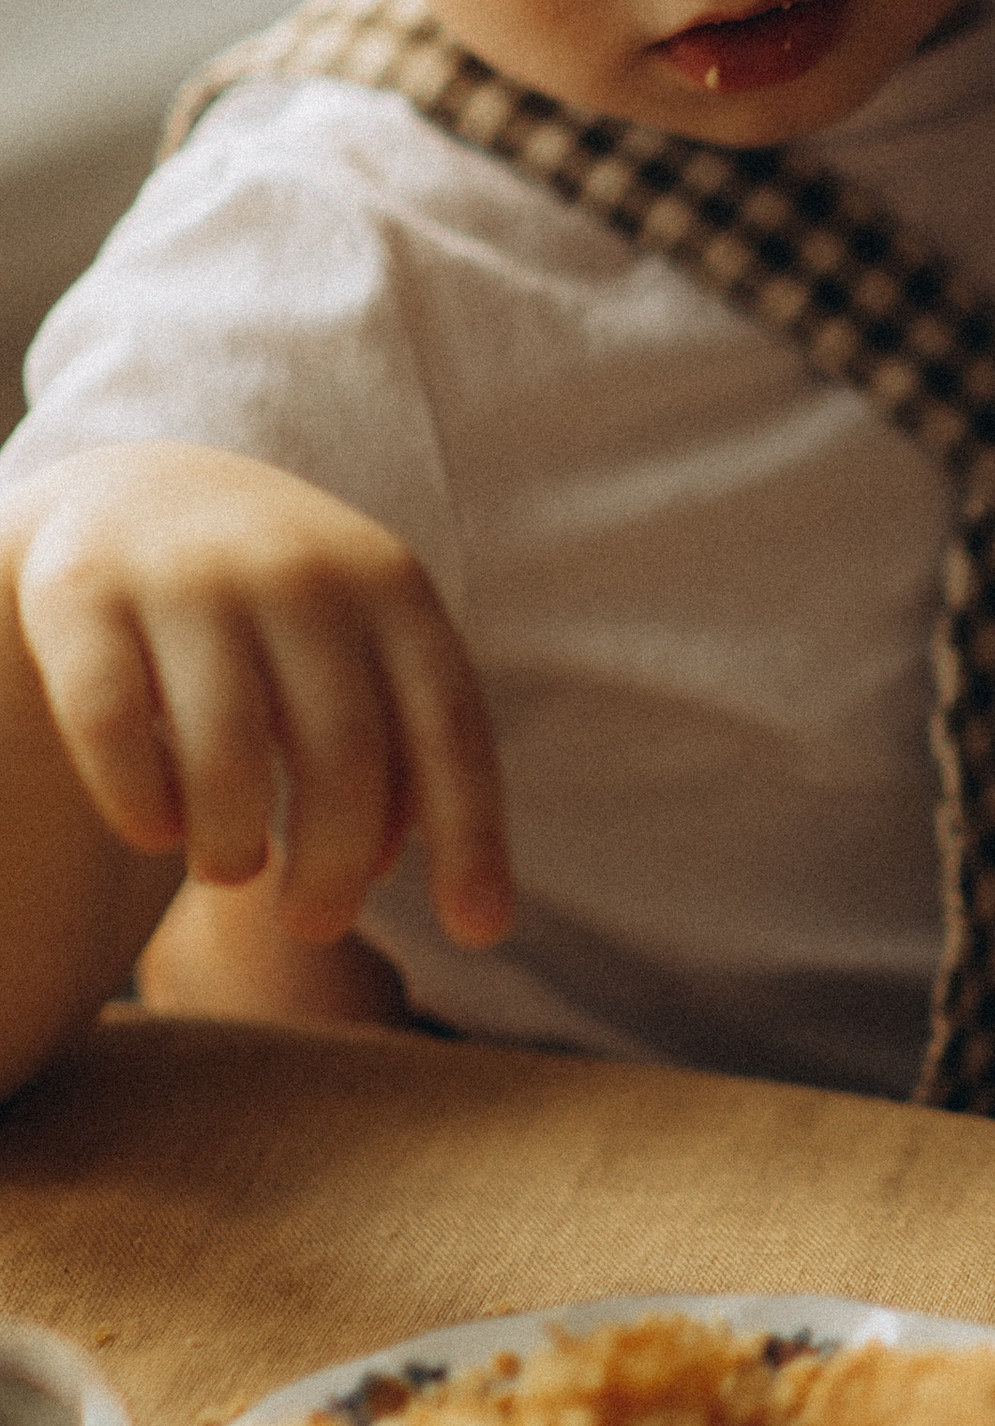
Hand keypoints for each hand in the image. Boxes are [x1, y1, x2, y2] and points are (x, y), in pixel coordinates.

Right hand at [8, 444, 511, 951]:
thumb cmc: (281, 613)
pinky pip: (112, 725)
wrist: (139, 493)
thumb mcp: (363, 648)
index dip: (470, 835)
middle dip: (338, 863)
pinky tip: (153, 834)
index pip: (450, 725)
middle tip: (319, 922)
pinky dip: (141, 800)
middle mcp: (299, 569)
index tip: (479, 933)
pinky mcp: (83, 592)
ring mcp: (190, 573)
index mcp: (392, 586)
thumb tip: (413, 876)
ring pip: (228, 751)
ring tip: (230, 871)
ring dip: (233, 845)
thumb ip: (406, 745)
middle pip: (343, 751)